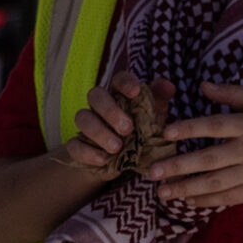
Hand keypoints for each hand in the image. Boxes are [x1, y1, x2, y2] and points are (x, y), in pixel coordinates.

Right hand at [51, 71, 173, 180]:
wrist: (122, 163)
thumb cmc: (141, 134)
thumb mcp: (154, 119)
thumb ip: (159, 101)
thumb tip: (168, 86)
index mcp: (120, 95)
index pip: (118, 79)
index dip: (125, 82)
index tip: (135, 92)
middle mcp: (100, 106)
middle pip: (95, 95)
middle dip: (110, 111)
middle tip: (128, 129)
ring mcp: (86, 124)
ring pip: (82, 118)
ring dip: (99, 132)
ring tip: (117, 148)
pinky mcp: (77, 145)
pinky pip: (73, 144)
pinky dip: (87, 152)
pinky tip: (103, 160)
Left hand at [148, 81, 242, 210]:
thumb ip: (233, 93)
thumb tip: (202, 86)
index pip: (215, 126)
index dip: (190, 128)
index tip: (165, 132)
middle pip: (210, 159)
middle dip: (179, 166)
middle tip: (151, 171)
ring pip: (216, 182)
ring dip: (186, 188)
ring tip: (161, 192)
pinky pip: (229, 197)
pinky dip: (207, 200)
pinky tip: (187, 200)